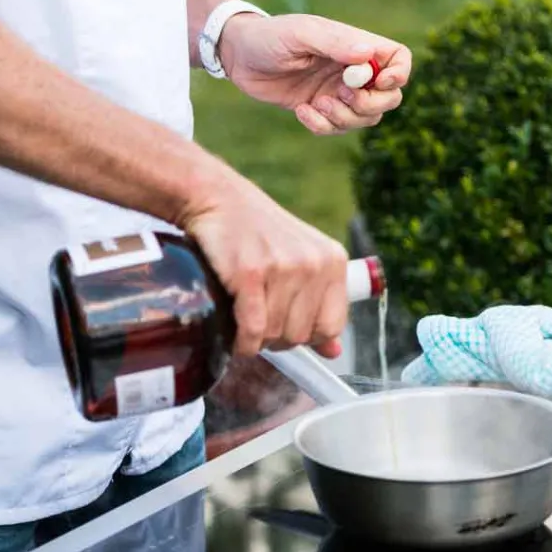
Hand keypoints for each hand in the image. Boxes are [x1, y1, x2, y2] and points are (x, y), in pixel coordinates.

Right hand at [183, 161, 348, 358]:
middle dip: (277, 338)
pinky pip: (253, 330)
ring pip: (275, 335)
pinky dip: (242, 342)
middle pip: (301, 335)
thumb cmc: (258, 234)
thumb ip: (319, 306)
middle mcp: (313, 264)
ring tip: (244, 319)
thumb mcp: (300, 261)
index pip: (332, 326)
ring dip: (256, 338)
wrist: (218, 199)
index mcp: (333, 261)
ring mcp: (283, 268)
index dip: (308, 337)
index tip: (287, 327)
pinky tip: (235, 335)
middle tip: (259, 321)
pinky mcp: (250, 273)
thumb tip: (334, 353)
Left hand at [219, 13, 411, 134]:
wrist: (240, 57)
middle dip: (369, 105)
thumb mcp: (302, 34)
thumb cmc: (271, 36)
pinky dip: (321, 126)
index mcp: (356, 47)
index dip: (398, 75)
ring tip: (317, 103)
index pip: (398, 60)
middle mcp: (353, 71)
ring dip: (344, 119)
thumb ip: (335, 44)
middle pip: (389, 98)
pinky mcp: (320, 111)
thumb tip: (368, 56)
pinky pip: (335, 130)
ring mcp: (338, 93)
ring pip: (364, 120)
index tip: (378, 82)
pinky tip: (300, 111)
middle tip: (341, 95)